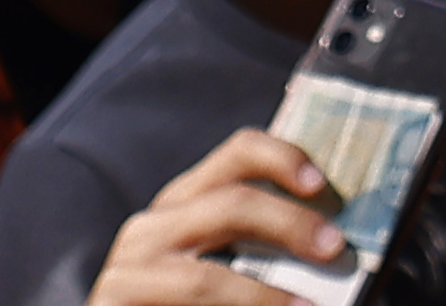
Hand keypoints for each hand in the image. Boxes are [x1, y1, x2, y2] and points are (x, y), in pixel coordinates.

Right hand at [97, 131, 357, 305]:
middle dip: (289, 225)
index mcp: (185, 202)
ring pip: (204, 278)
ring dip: (262, 298)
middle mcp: (153, 226)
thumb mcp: (221, 262)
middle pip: (231, 204)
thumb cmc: (184, 300)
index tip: (321, 186)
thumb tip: (332, 243)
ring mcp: (128, 270)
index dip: (283, 158)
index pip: (238, 154)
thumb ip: (259, 246)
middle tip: (333, 249)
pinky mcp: (113, 303)